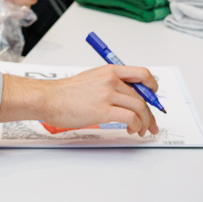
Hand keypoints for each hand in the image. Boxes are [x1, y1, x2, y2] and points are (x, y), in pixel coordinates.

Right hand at [0, 66, 159, 135]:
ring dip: (145, 122)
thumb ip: (109, 84)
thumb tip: (125, 97)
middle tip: (152, 124)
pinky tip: (132, 130)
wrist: (48, 98)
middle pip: (142, 97)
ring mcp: (107, 94)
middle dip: (150, 113)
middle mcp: (111, 80)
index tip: (154, 98)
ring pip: (139, 108)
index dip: (152, 87)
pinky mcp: (103, 110)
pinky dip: (136, 126)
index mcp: (110, 71)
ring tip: (142, 131)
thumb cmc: (65, 93)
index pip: (142, 74)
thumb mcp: (91, 79)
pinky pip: (130, 118)